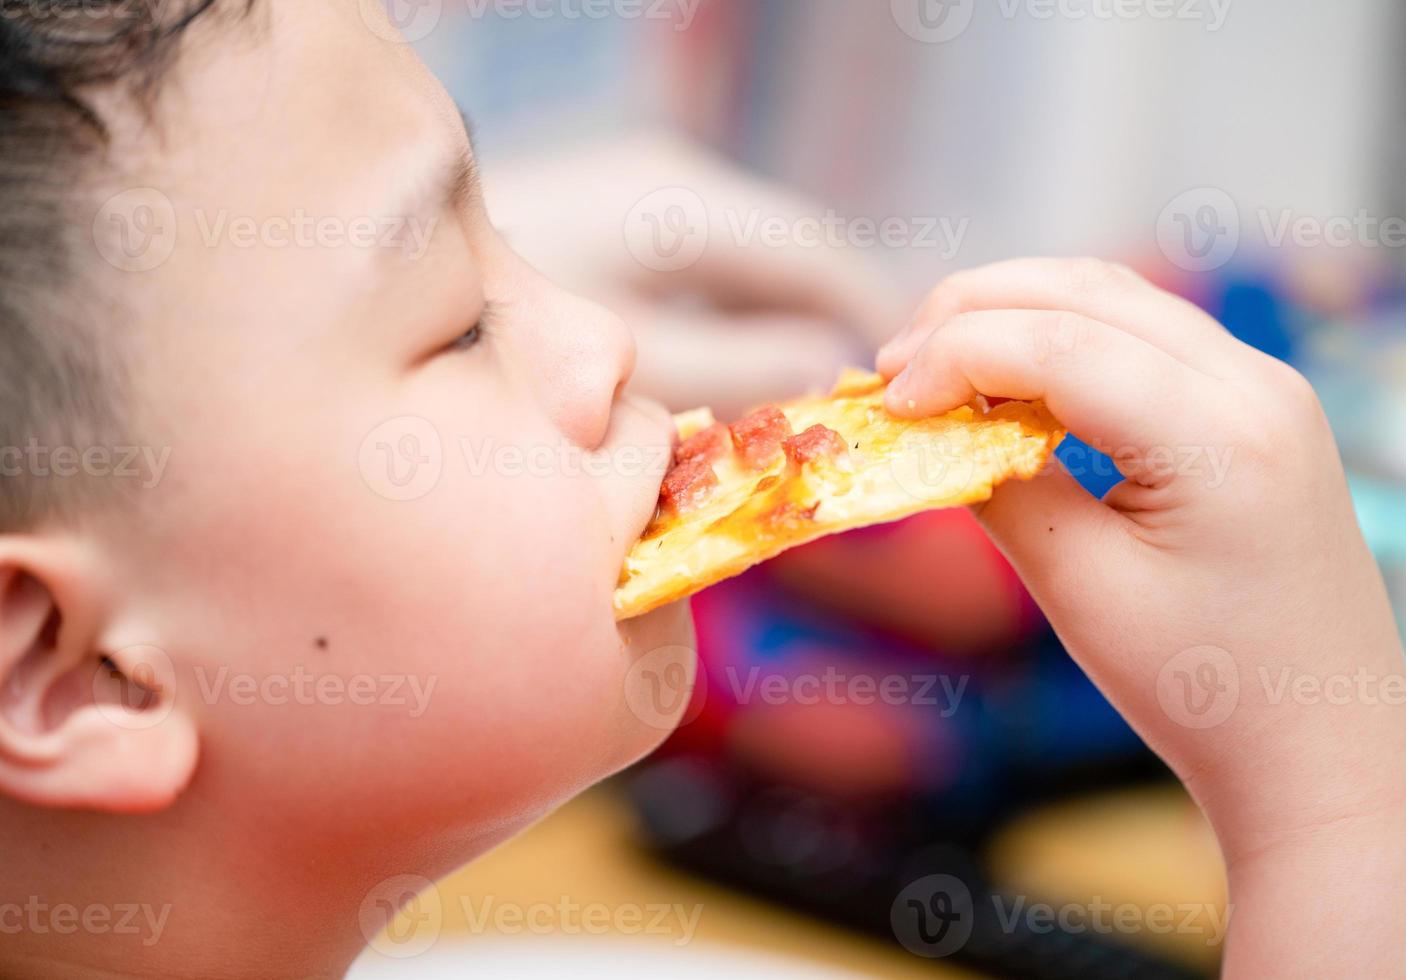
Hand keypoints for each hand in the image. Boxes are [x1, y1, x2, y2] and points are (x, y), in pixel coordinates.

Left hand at [484, 131, 904, 416]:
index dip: (868, 315)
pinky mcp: (592, 235)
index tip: (903, 372)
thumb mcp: (631, 357)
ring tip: (780, 409)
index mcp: (684, 206)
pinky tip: (695, 389)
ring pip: (730, 273)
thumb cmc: (497, 324)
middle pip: (779, 259)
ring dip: (762, 334)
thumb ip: (740, 367)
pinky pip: (685, 282)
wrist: (358, 271)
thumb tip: (825, 371)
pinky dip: (711, 330)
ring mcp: (625, 205)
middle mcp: (664, 187)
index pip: (817, 255)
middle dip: (818, 329)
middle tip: (846, 405)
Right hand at [877, 257, 1405, 976]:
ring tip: (936, 365)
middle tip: (892, 369)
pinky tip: (1011, 382)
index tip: (887, 403)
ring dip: (1015, 313)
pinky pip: (1145, 335)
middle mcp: (1257, 385)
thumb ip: (1003, 490)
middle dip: (972, 313)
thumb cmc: (1204, 689)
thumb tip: (934, 427)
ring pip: (1115, 298)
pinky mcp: (1255, 405)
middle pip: (1087, 294)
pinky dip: (1064, 337)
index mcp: (1221, 437)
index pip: (1060, 343)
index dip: (955, 357)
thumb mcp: (1082, 589)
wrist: (1319, 745)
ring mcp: (1265, 387)